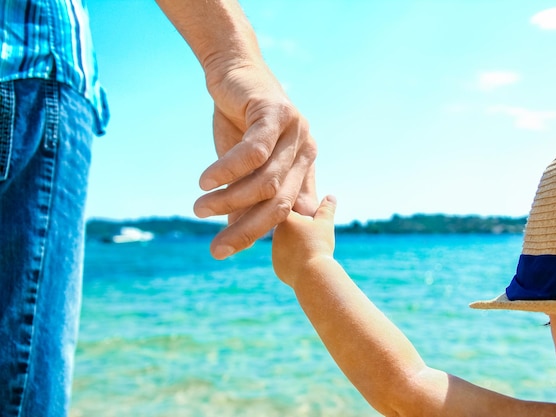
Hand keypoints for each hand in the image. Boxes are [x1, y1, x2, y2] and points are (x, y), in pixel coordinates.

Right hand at [194, 60, 317, 259]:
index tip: (225, 250)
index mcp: (303, 166)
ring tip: (199, 208)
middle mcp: (305, 150)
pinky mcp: (276, 113)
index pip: (284, 212)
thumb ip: (246, 196)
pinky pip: (254, 152)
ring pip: (265, 182)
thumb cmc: (239, 121)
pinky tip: (205, 181)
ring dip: (230, 200)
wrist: (234, 72)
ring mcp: (295, 131)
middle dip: (246, 230)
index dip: (256, 234)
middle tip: (216, 248)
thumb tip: (235, 233)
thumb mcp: (243, 165)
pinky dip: (229, 171)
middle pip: (279, 203)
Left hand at [272, 195, 336, 286]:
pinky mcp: (277, 266)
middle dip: (297, 229)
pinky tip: (305, 262)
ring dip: (294, 245)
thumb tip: (330, 196)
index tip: (306, 215)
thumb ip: (326, 209)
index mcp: (286, 219)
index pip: (288, 209)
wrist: (312, 274)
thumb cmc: (318, 245)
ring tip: (310, 249)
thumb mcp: (325, 224)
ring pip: (285, 244)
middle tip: (311, 234)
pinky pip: (285, 260)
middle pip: (286, 228)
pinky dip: (294, 260)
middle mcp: (275, 234)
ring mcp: (275, 251)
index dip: (298, 212)